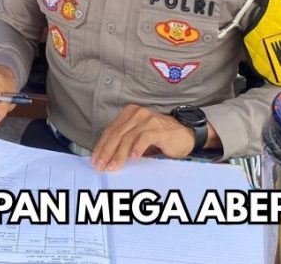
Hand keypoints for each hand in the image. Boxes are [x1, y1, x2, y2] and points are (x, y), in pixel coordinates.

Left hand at [90, 105, 208, 170]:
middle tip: (100, 166)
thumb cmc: (159, 138)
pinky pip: (145, 138)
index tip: (94, 160)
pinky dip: (137, 148)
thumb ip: (124, 143)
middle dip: (106, 151)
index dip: (101, 145)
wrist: (185, 134)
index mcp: (129, 114)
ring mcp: (148, 119)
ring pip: (128, 137)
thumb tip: (106, 158)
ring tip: (113, 166)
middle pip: (116, 133)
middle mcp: (137, 113)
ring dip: (119, 153)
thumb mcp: (138, 138)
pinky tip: (133, 159)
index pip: (110, 130)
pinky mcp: (159, 128)